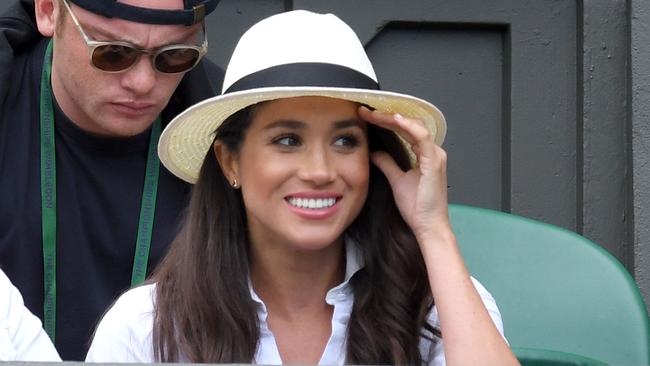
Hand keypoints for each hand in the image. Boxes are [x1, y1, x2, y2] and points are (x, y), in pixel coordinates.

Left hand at [358, 106, 450, 239]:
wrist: (428, 226)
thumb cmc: (418, 207)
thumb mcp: (397, 180)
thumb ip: (387, 164)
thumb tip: (375, 152)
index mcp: (426, 154)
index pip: (406, 129)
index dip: (387, 121)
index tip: (366, 116)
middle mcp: (433, 152)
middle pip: (410, 124)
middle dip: (387, 116)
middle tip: (366, 111)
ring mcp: (435, 156)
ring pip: (414, 126)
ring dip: (393, 118)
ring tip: (373, 114)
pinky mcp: (434, 162)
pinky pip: (421, 137)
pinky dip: (407, 126)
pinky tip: (393, 120)